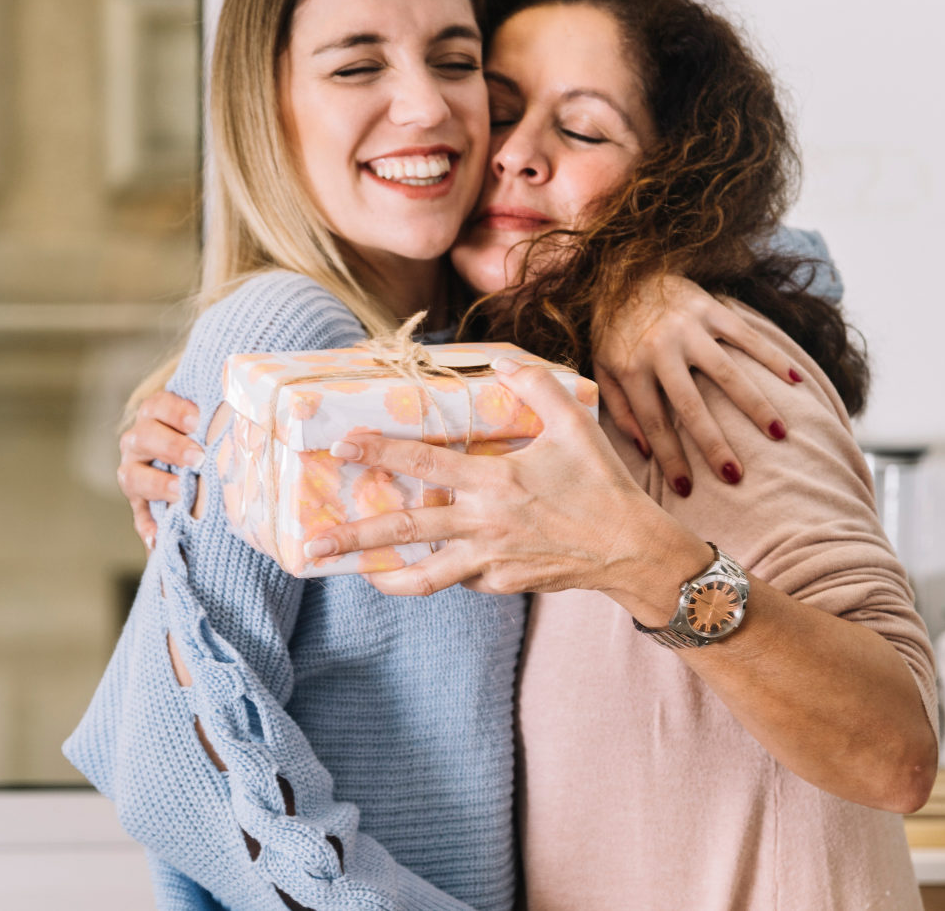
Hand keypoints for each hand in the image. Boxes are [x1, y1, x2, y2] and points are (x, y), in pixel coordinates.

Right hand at [117, 390, 201, 549]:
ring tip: (180, 493)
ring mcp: (134, 471)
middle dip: (171, 446)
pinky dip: (147, 525)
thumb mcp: (209, 423)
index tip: (199, 420)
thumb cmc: (209, 434)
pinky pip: (138, 514)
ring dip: (158, 484)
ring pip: (132, 474)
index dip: (176, 411)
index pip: (158, 406)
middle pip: (143, 437)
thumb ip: (217, 420)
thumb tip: (244, 413)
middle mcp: (139, 441)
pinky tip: (158, 536)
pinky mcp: (138, 501)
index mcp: (156, 415)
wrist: (196, 461)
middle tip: (198, 458)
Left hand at [306, 357, 703, 617]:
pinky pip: (462, 576)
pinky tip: (442, 557)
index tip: (342, 445)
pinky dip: (447, 566)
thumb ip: (536, 387)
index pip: (424, 462)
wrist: (631, 550)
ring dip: (385, 576)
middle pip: (405, 529)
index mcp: (496, 480)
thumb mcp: (575, 424)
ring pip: (425, 574)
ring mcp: (490, 560)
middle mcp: (484, 523)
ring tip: (358, 575)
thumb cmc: (602, 484)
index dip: (380, 451)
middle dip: (353, 538)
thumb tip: (500, 361)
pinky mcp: (500, 584)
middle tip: (313, 546)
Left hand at [593, 275, 799, 495]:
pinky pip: (746, 336)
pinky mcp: (709, 307)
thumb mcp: (602, 368)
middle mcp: (659, 348)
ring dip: (754, 404)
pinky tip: (795, 381)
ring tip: (778, 434)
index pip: (653, 422)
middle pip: (691, 406)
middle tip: (736, 476)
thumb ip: (617, 408)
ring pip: (726, 372)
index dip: (670, 457)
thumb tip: (645, 450)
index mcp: (630, 367)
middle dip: (714, 444)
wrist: (621, 270)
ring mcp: (687, 327)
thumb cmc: (613, 330)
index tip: (687, 488)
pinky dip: (772, 358)